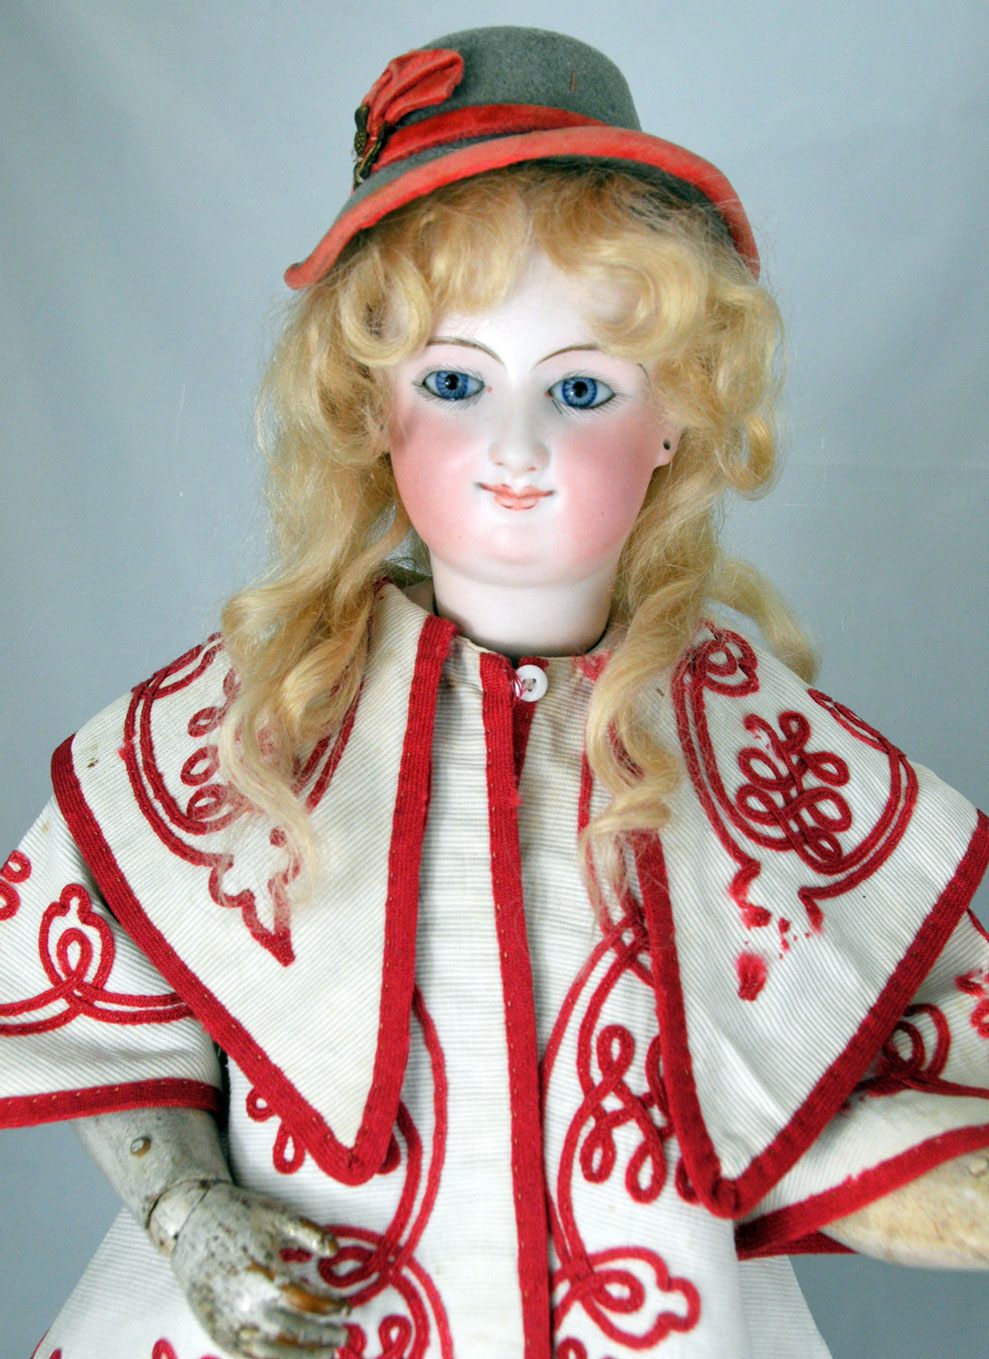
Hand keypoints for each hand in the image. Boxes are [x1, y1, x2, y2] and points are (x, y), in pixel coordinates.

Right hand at [167, 1181, 348, 1357]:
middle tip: (343, 1336)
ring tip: (324, 1354)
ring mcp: (231, 1323)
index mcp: (266, 1275)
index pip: (308, 1303)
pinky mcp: (217, 1332)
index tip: (347, 1308)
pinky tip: (288, 1358)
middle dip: (324, 1338)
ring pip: (274, 1354)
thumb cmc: (238, 1215)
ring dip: (303, 1357)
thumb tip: (336, 1250)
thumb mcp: (277, 1216)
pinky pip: (248, 1358)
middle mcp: (248, 1305)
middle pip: (296, 1333)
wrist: (189, 1223)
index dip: (331, 1308)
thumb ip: (310, 1233)